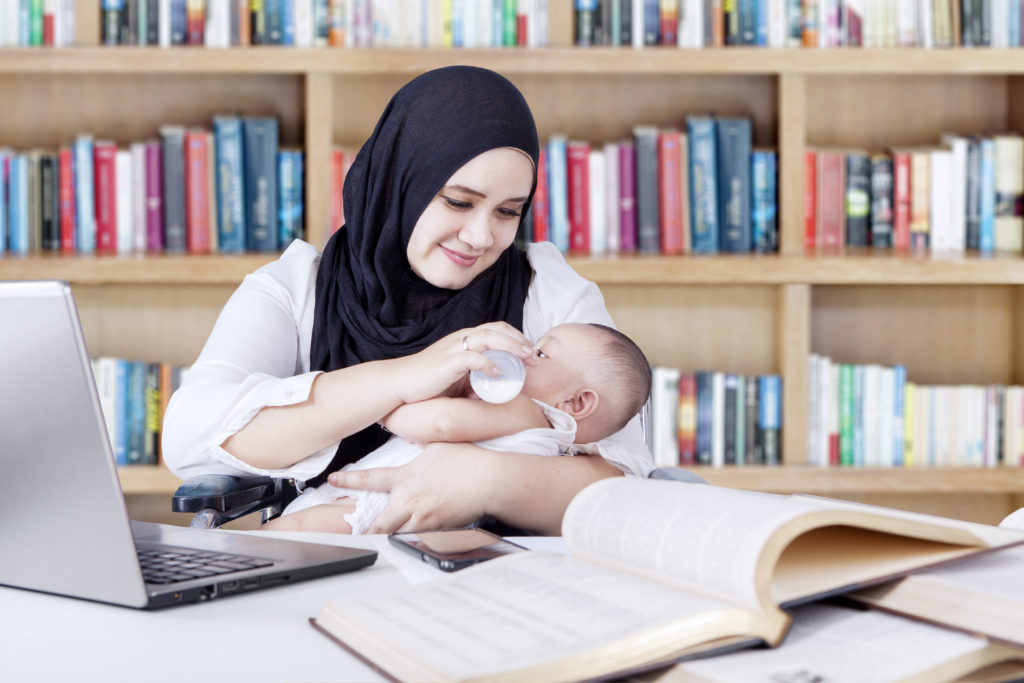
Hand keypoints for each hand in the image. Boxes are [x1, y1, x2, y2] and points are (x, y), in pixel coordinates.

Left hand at [327, 443, 495, 532]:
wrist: (489, 480)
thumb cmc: (467, 460)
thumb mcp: (437, 444)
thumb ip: (420, 446)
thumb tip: (414, 438)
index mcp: (406, 478)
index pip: (369, 479)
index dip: (347, 480)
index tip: (333, 480)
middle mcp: (409, 500)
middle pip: (377, 522)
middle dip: (362, 530)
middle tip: (349, 534)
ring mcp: (423, 518)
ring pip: (395, 534)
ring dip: (384, 538)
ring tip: (372, 543)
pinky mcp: (437, 530)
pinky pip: (417, 537)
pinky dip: (409, 539)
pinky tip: (407, 540)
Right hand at [388, 322, 537, 404]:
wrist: (399, 384)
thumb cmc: (427, 382)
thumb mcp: (457, 378)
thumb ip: (474, 379)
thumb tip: (491, 390)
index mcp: (465, 339)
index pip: (497, 329)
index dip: (517, 338)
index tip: (530, 354)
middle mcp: (461, 338)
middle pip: (498, 329)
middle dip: (520, 341)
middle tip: (534, 357)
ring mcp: (454, 348)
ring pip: (489, 337)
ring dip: (511, 347)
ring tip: (525, 360)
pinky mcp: (448, 362)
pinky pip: (473, 358)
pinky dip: (488, 364)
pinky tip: (498, 373)